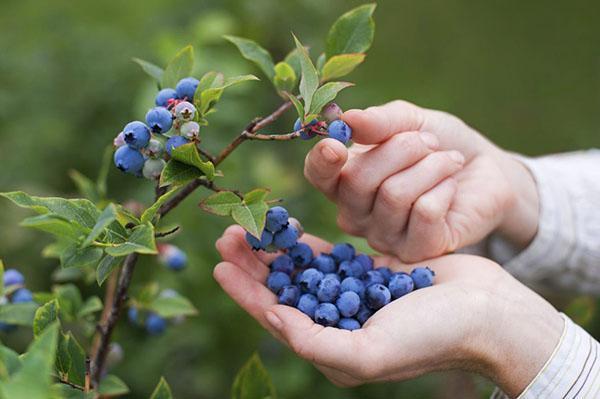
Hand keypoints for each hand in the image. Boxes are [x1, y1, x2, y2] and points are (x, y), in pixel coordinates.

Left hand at [214, 226, 562, 396]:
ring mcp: (352, 295)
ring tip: (249, 225)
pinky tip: (288, 228)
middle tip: (227, 234)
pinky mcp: (369, 272)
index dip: (245, 292)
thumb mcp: (369, 352)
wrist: (485, 312)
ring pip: (301, 270)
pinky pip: (329, 255)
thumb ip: (316, 342)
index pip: (276, 318)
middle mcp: (337, 323)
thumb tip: (274, 319)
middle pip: (283, 290)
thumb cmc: (431, 338)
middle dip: (253, 264)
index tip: (219, 265)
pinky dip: (307, 243)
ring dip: (274, 249)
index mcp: (332, 348)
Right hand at [304, 100, 538, 261]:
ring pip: (394, 195)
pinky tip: (451, 188)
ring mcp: (384, 237)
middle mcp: (357, 214)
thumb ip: (379, 122)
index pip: (318, 176)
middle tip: (429, 142)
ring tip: (448, 161)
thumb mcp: (411, 121)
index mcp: (345, 180)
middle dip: (401, 149)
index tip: (337, 144)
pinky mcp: (417, 251)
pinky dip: (444, 188)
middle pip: (358, 181)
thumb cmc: (439, 144)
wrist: (485, 170)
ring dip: (430, 166)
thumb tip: (348, 120)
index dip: (322, 162)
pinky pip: (424, 213)